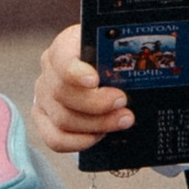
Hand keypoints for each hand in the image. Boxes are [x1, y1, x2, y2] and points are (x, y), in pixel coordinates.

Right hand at [32, 21, 129, 157]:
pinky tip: (100, 135)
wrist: (103, 68)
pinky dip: (79, 142)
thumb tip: (144, 63)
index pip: (62, 59)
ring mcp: (43, 96)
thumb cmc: (110, 56)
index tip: (96, 80)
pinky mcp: (44, 118)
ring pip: (62, 118)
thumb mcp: (115, 47)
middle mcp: (49, 71)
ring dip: (96, 124)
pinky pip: (54, 139)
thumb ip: (126, 53)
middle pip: (62, 93)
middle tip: (123, 103)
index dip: (75, 72)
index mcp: (65, 46)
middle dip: (96, 104)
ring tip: (122, 120)